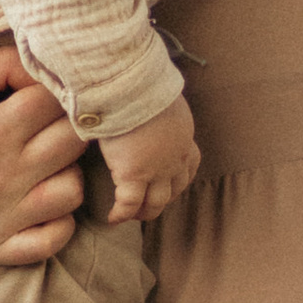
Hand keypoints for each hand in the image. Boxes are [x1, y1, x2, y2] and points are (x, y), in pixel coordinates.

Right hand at [0, 44, 86, 263]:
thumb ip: (4, 63)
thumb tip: (53, 67)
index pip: (57, 101)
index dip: (54, 87)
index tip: (37, 89)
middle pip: (75, 144)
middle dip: (68, 123)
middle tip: (46, 118)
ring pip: (73, 191)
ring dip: (67, 169)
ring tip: (42, 156)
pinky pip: (53, 240)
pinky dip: (59, 218)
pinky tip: (39, 195)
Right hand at [96, 94, 200, 225]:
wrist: (133, 86)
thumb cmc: (142, 82)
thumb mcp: (159, 95)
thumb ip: (155, 106)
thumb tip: (142, 100)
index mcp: (183, 135)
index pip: (190, 164)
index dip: (180, 178)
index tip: (170, 184)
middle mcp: (175, 157)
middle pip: (174, 189)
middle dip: (162, 200)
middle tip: (148, 205)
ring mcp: (156, 169)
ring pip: (155, 202)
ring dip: (144, 212)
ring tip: (131, 216)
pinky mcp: (133, 174)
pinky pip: (128, 204)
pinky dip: (121, 214)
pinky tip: (112, 219)